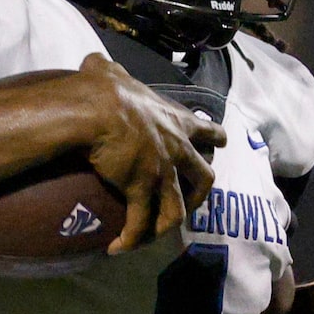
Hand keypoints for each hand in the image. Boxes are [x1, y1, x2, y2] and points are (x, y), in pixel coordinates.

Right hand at [73, 52, 223, 254]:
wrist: (96, 109)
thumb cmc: (104, 90)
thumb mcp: (110, 72)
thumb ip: (109, 71)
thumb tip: (93, 65)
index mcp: (175, 121)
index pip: (208, 132)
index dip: (215, 141)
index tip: (220, 146)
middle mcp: (176, 149)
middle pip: (205, 177)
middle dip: (201, 193)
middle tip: (191, 203)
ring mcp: (161, 172)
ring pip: (178, 208)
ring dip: (168, 224)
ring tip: (152, 235)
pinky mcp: (141, 189)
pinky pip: (140, 223)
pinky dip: (131, 239)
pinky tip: (117, 248)